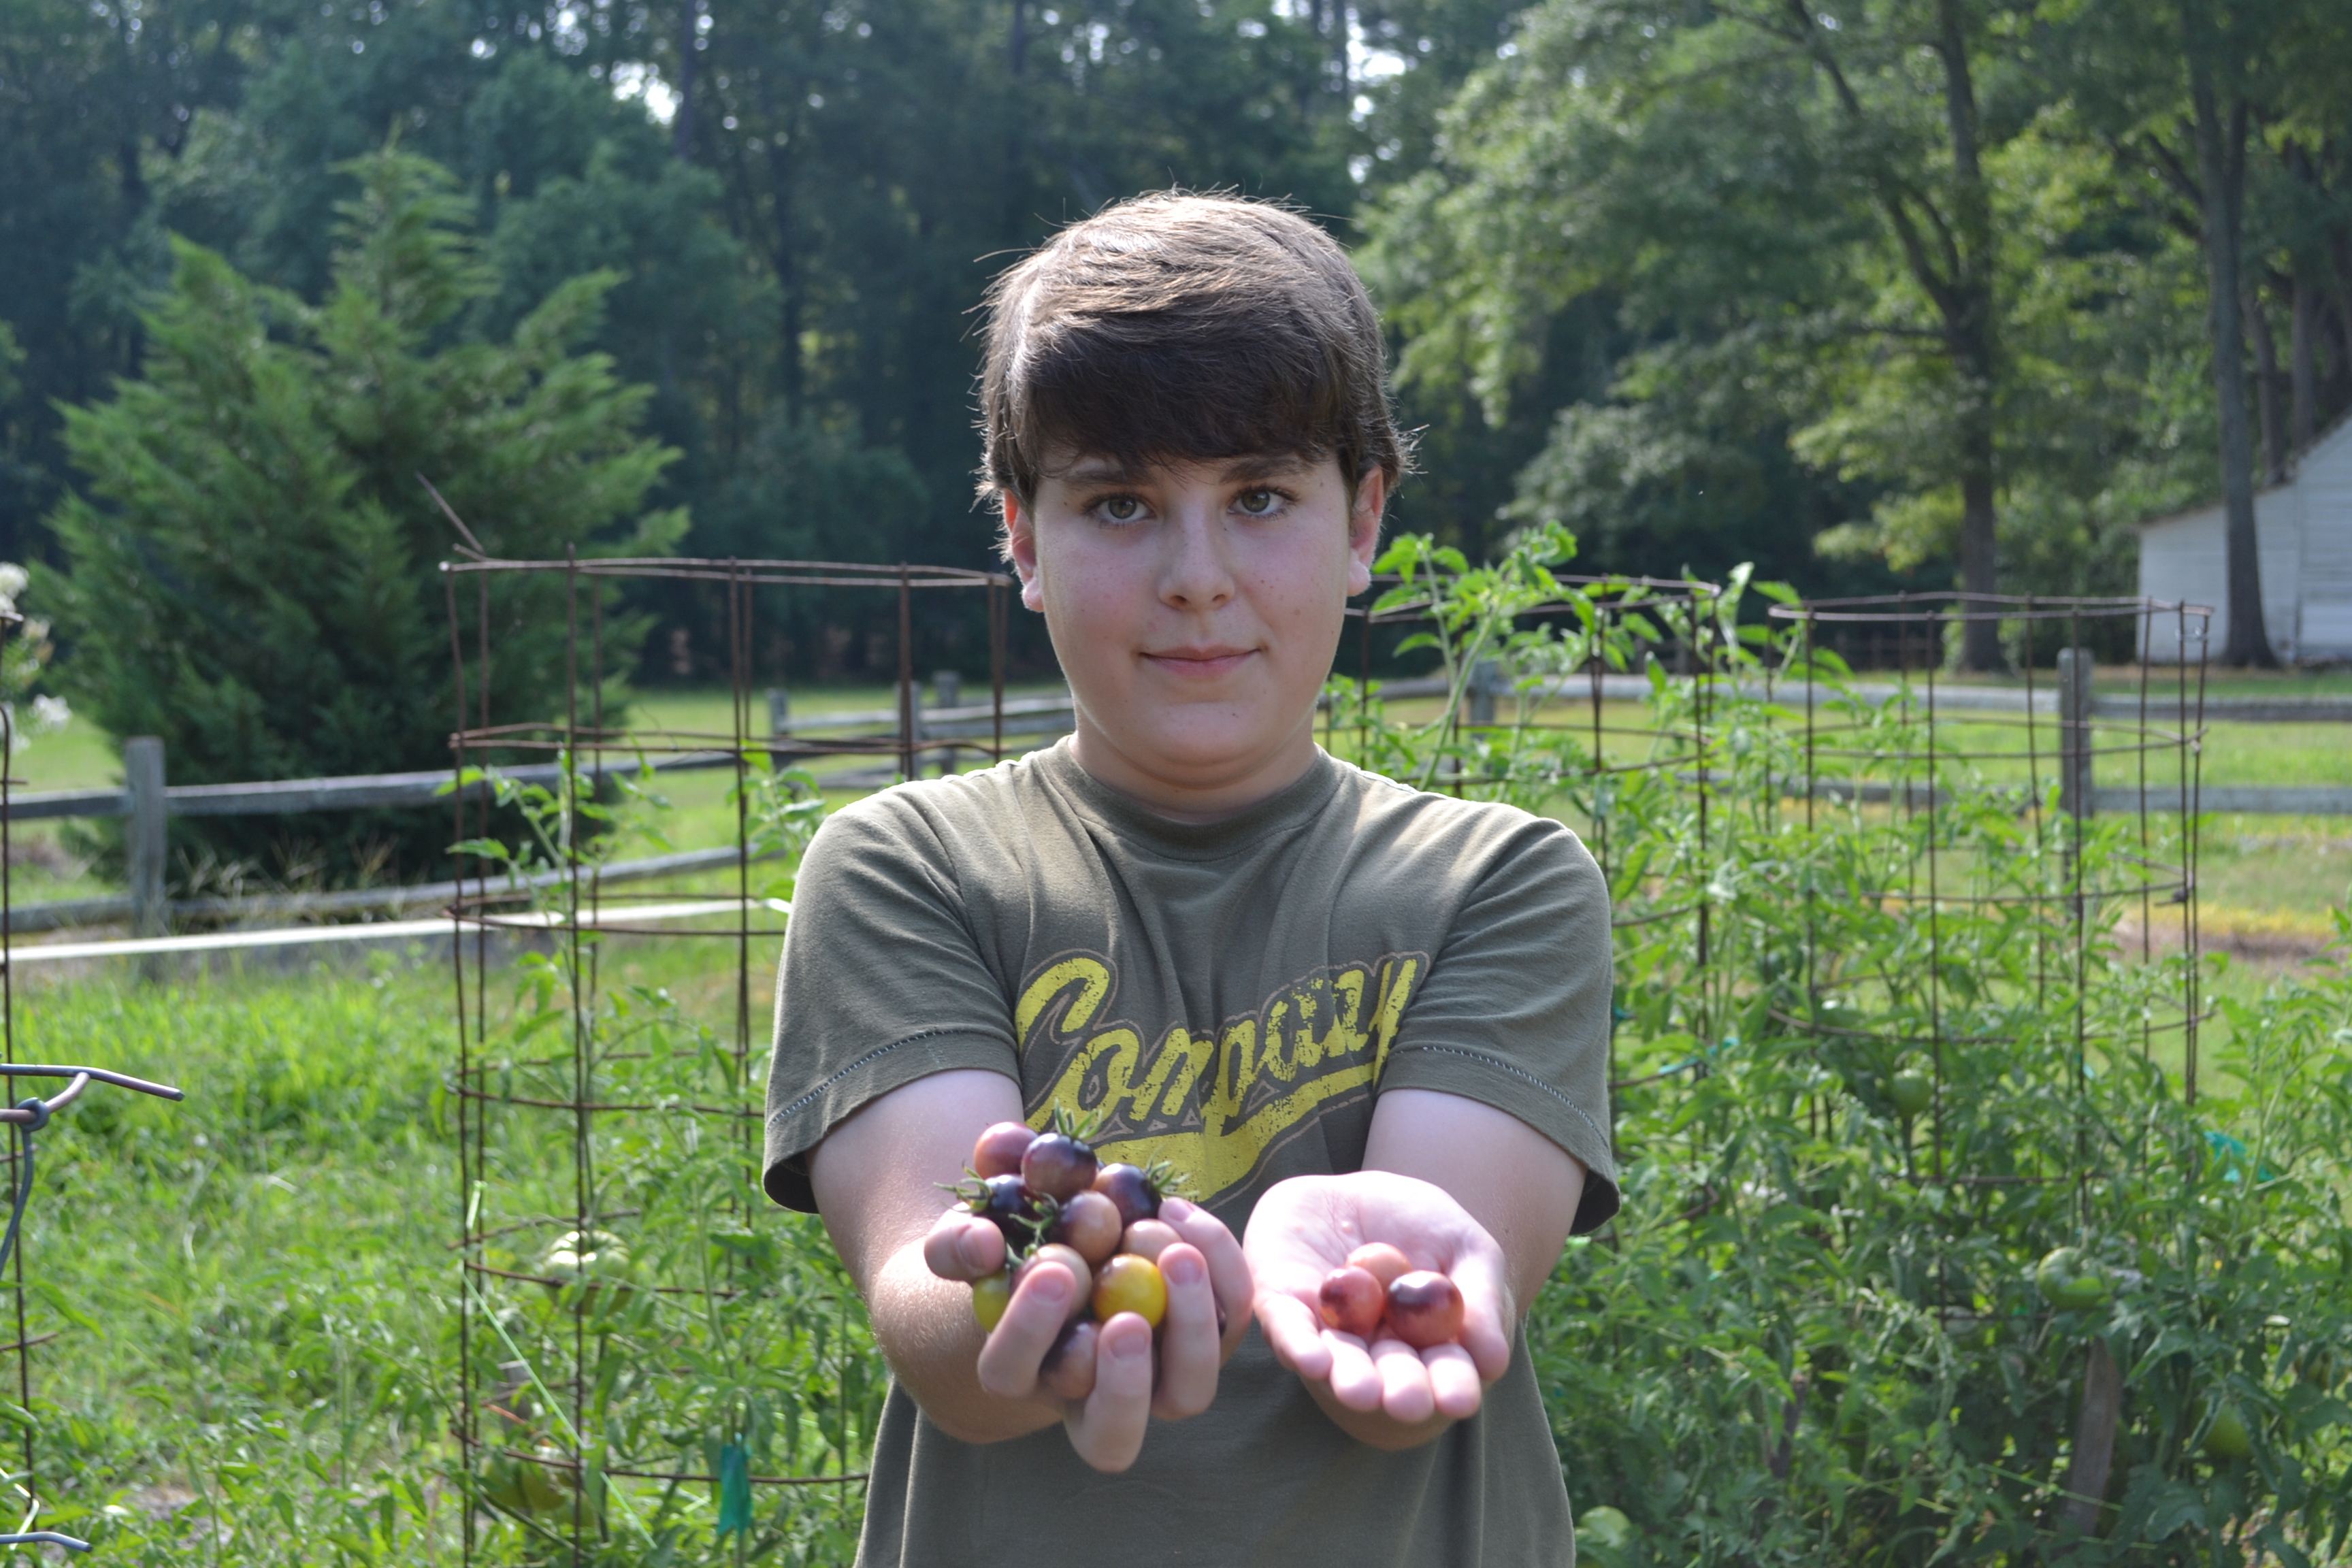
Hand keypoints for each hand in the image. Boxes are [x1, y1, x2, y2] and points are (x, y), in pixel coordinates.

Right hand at [921, 1195, 1250, 1471]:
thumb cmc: (1010, 1239)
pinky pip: (1229, 1315)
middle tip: (1127, 1316)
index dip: (1029, 1332)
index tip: (1052, 1271)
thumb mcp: (970, 1231)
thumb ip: (958, 1239)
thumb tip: (980, 1244)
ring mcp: (1158, 1375)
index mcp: (1022, 1371)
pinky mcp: (1209, 1334)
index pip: (1013, 1374)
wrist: (1068, 1225)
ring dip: (1188, 1328)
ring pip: (1187, 1393)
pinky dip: (1218, 1266)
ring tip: (1177, 1255)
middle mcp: (1092, 1395)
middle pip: (1113, 1433)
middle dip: (1123, 1381)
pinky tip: (1180, 1213)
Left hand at [1245, 1171, 1513, 1438]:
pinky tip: (1312, 1360)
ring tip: (1361, 1392)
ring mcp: (1328, 1332)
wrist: (1350, 1187)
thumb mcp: (1464, 1246)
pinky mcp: (1281, 1305)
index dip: (1451, 1386)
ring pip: (1339, 1361)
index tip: (1460, 1400)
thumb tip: (1493, 1362)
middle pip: (1389, 1377)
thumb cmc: (1419, 1223)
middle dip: (1399, 1389)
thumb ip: (1480, 1298)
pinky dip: (1298, 1345)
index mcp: (1424, 1346)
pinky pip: (1287, 1329)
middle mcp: (1375, 1350)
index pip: (1443, 1372)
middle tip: (1407, 1403)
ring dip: (1350, 1378)